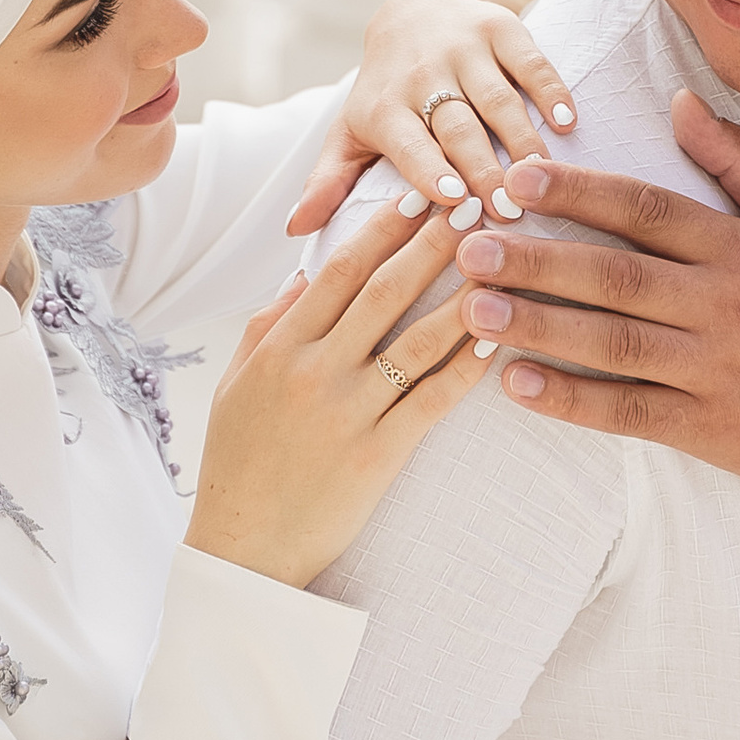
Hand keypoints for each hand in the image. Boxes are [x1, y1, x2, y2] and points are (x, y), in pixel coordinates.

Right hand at [185, 199, 489, 586]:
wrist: (244, 546)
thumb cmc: (238, 461)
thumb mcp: (238, 380)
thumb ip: (272, 321)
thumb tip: (308, 270)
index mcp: (280, 346)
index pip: (340, 269)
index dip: (384, 226)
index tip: (420, 194)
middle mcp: (314, 371)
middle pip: (385, 291)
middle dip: (434, 242)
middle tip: (474, 204)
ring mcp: (347, 413)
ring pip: (417, 341)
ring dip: (464, 297)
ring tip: (501, 262)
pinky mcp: (377, 456)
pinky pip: (431, 402)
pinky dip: (465, 370)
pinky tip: (496, 343)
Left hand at [287, 0, 576, 235]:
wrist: (413, 8)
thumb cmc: (386, 91)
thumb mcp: (351, 132)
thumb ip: (328, 180)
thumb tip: (296, 228)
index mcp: (385, 106)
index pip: (407, 142)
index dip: (428, 169)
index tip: (452, 201)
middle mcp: (424, 74)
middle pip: (458, 128)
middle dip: (483, 169)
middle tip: (509, 211)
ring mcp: (465, 48)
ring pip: (497, 98)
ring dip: (522, 140)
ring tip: (542, 180)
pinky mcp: (501, 28)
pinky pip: (530, 61)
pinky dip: (550, 89)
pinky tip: (567, 122)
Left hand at [454, 91, 739, 483]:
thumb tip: (678, 102)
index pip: (647, 210)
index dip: (579, 193)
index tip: (517, 180)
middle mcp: (725, 307)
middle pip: (616, 278)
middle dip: (536, 261)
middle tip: (468, 248)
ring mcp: (717, 371)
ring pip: (613, 346)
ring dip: (539, 328)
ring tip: (472, 313)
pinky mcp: (713, 429)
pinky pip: (631, 414)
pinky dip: (573, 402)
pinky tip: (518, 385)